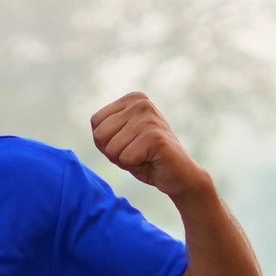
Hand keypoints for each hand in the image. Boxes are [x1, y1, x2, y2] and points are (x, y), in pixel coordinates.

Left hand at [90, 92, 209, 197]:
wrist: (179, 176)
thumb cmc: (146, 159)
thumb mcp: (120, 139)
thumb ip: (105, 131)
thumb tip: (96, 131)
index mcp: (132, 99)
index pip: (95, 122)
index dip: (107, 142)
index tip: (128, 145)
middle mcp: (140, 103)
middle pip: (100, 135)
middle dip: (114, 152)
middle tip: (136, 153)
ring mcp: (148, 118)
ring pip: (111, 149)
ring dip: (125, 160)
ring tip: (145, 156)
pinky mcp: (154, 136)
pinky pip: (126, 158)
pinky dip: (136, 166)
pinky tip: (152, 160)